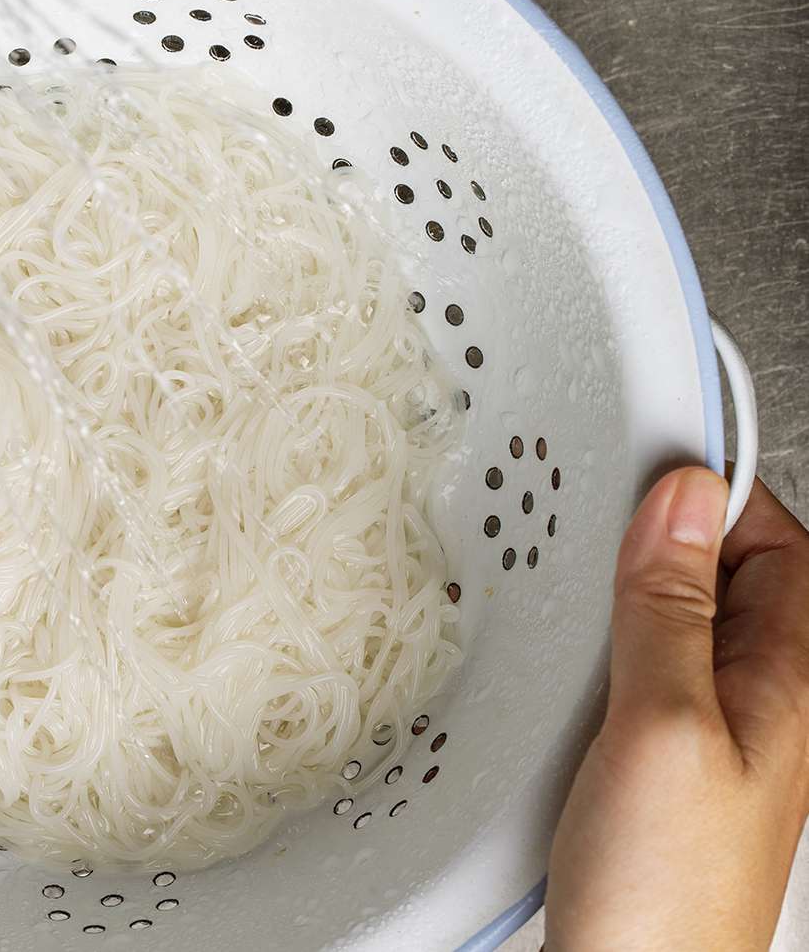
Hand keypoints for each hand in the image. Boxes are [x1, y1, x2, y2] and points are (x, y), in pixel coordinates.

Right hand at [547, 469, 808, 949]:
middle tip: (593, 506)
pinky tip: (562, 644)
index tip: (642, 457)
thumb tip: (682, 502)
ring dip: (624, 587)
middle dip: (664, 530)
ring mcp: (706, 729)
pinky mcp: (653, 755)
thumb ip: (671, 610)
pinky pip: (639, 666)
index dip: (716, 491)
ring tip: (572, 567)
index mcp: (791, 683)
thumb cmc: (666, 890)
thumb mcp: (665, 725)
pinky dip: (600, 638)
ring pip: (676, 618)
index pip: (776, 541)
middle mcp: (759, 701)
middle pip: (727, 572)